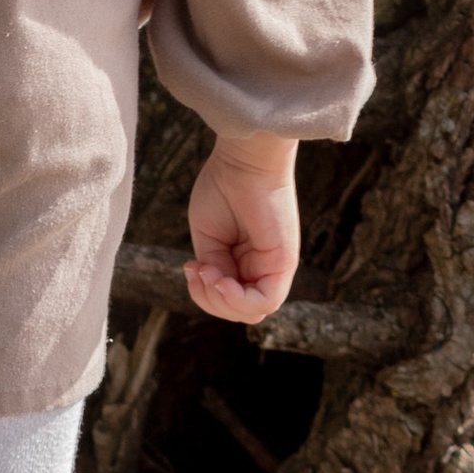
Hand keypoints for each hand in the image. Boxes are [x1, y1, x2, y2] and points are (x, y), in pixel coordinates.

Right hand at [184, 129, 300, 326]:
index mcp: (245, 262)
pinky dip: (237, 299)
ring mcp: (275, 267)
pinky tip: (220, 278)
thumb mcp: (210, 238)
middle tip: (196, 270)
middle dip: (209, 300)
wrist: (243, 159)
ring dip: (220, 301)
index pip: (228, 300)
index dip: (203, 294)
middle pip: (239, 312)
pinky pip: (265, 302)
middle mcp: (262, 268)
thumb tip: (216, 287)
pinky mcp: (283, 263)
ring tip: (208, 272)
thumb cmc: (224, 187)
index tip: (190, 266)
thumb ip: (213, 268)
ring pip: (251, 313)